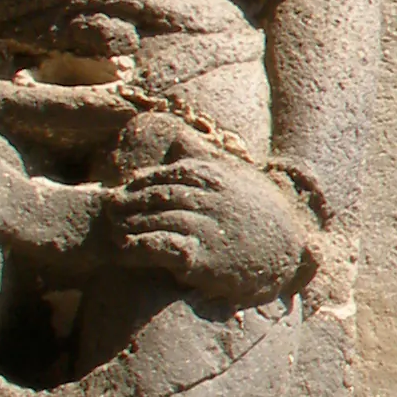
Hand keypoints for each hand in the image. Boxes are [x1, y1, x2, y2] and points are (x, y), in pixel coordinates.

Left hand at [107, 143, 311, 304]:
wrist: (286, 257)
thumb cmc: (258, 217)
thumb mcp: (239, 180)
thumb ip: (205, 158)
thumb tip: (178, 138)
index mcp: (219, 179)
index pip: (172, 173)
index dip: (144, 180)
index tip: (127, 187)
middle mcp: (212, 200)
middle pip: (160, 196)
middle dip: (130, 201)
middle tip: (110, 208)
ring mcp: (208, 228)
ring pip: (157, 220)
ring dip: (129, 225)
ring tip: (113, 230)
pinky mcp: (203, 258)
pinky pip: (161, 248)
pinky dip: (138, 248)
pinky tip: (126, 250)